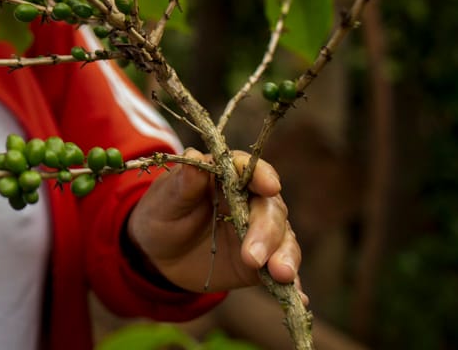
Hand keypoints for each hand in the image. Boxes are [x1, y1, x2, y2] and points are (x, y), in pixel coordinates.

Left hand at [126, 148, 304, 296]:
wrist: (158, 253)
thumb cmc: (161, 214)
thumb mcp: (165, 200)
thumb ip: (183, 183)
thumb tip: (195, 159)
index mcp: (226, 176)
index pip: (250, 169)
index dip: (262, 175)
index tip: (269, 186)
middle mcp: (250, 201)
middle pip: (270, 208)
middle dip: (267, 231)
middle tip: (253, 257)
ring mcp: (259, 232)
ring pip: (283, 239)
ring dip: (285, 256)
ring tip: (280, 275)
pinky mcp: (262, 262)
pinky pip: (281, 270)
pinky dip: (292, 283)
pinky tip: (298, 297)